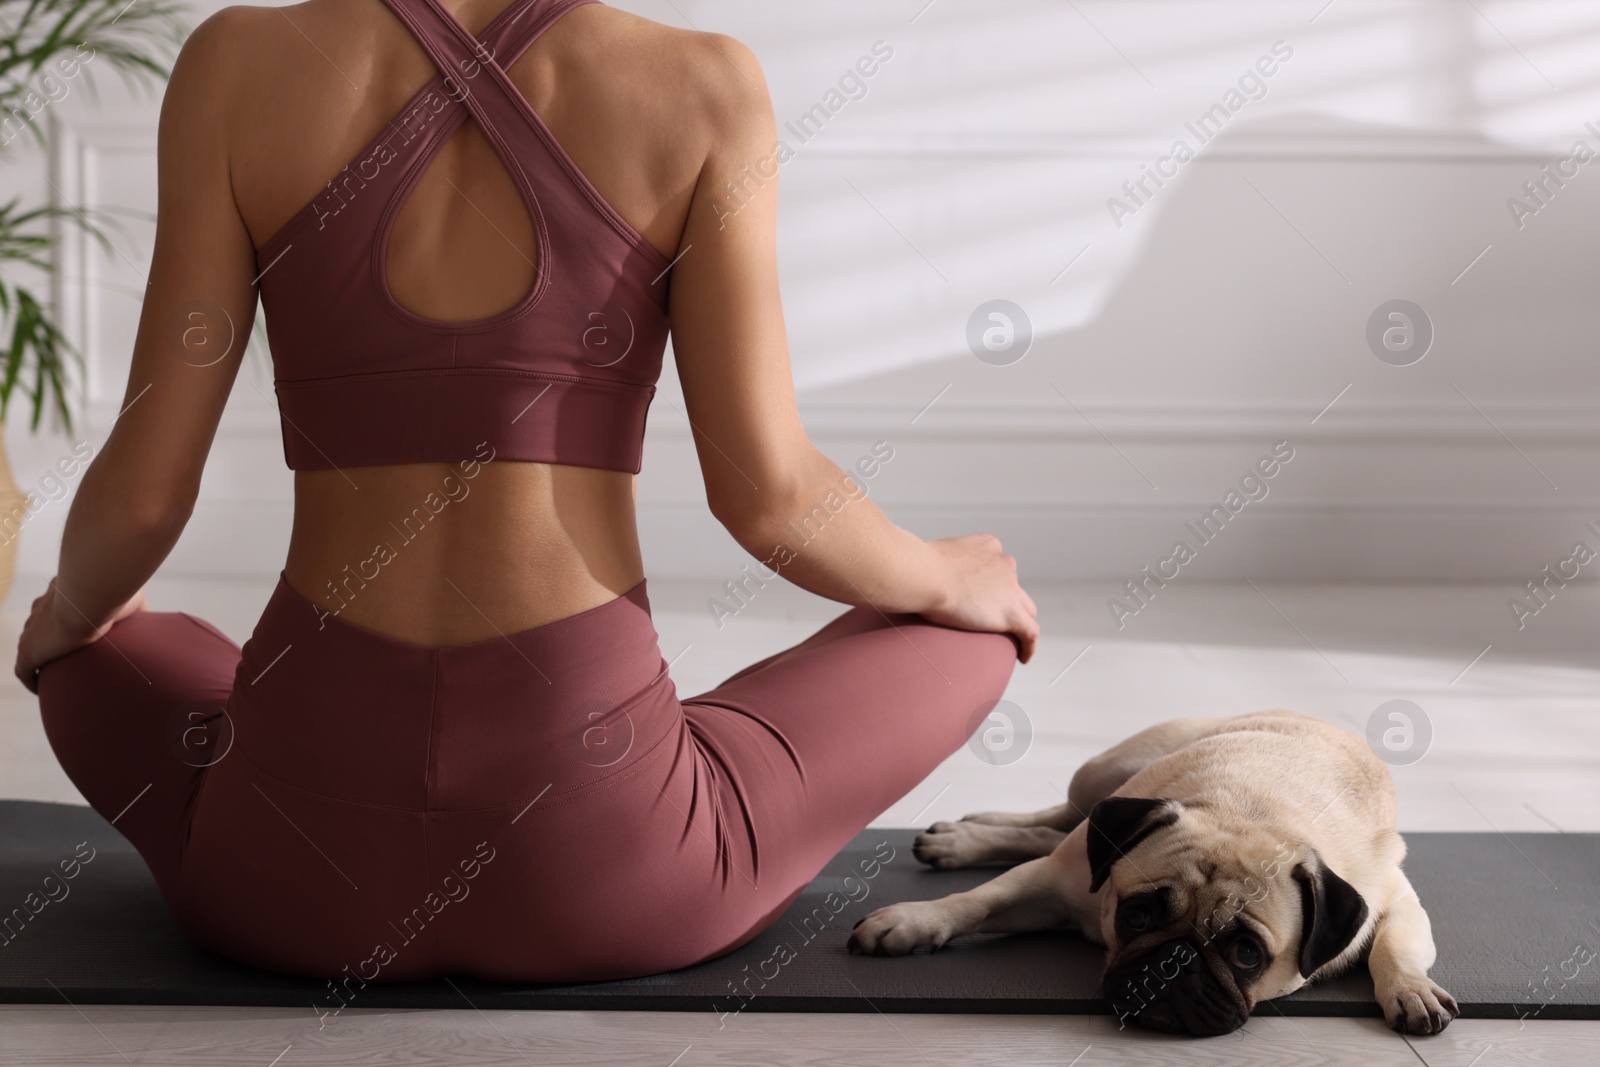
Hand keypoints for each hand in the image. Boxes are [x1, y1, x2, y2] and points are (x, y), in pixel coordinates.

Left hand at [14, 580, 146, 693]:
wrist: (90, 598)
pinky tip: (41, 689)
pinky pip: (24, 670)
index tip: (77, 635)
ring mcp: (32, 629)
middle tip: (69, 656)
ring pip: (32, 648)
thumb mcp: (129, 599)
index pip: (57, 608)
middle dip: (51, 641)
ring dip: (42, 660)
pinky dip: (31, 679)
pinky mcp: (29, 650)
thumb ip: (134, 610)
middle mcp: (42, 608)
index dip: (65, 621)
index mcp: (62, 592)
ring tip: (57, 675)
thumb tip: (145, 621)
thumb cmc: (112, 594)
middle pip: (41, 628)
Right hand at [918, 534, 1038, 662]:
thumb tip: (915, 576)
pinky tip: (1023, 657)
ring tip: (1013, 640)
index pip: (998, 566)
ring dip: (1020, 622)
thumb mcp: (930, 558)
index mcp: (987, 546)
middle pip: (1014, 587)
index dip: (993, 582)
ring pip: (1026, 609)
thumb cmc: (916, 567)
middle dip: (1008, 601)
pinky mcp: (1011, 613)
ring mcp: (1011, 589)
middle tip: (992, 618)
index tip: (983, 595)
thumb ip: (934, 566)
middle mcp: (1004, 562)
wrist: (924, 575)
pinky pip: (1030, 632)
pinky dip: (1029, 645)